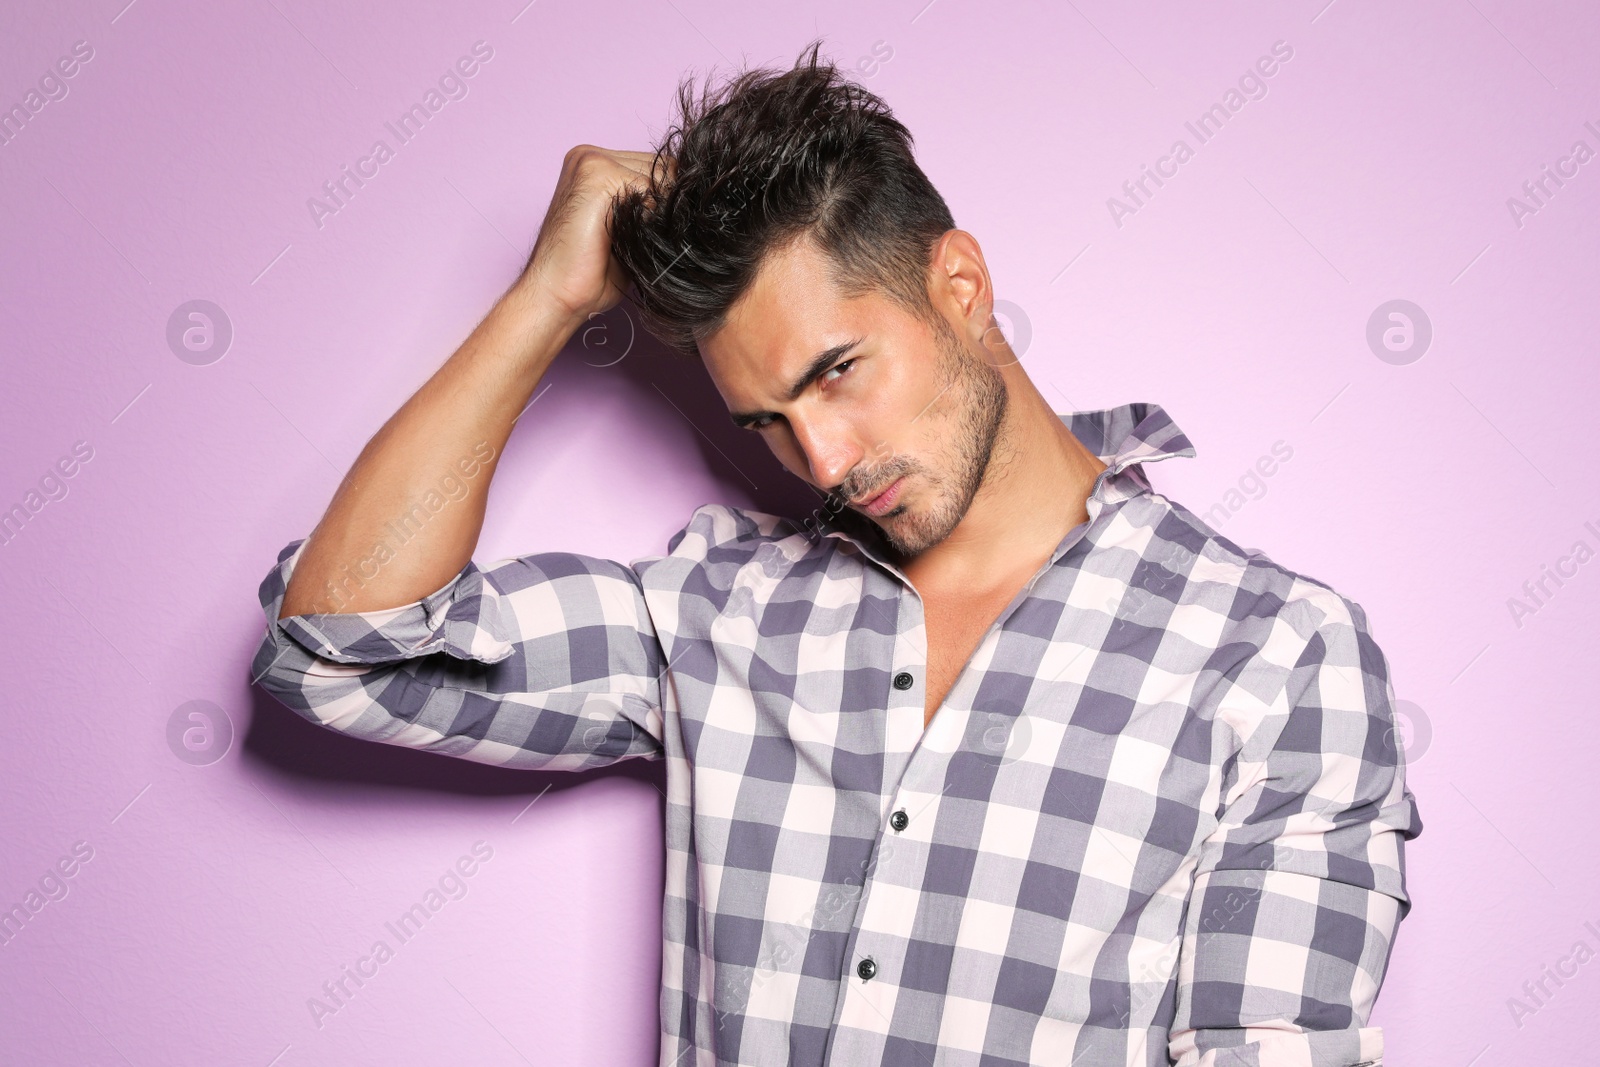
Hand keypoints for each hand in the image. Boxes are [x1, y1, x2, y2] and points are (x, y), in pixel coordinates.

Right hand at [518, 145, 674, 322]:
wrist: (556, 295)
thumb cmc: (590, 274)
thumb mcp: (628, 233)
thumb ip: (651, 210)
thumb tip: (695, 203)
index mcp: (594, 164)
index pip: (656, 168)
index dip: (673, 200)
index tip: (675, 229)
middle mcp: (590, 155)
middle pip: (663, 167)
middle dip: (672, 204)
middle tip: (664, 239)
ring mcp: (592, 162)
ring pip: (661, 176)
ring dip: (665, 212)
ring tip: (648, 242)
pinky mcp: (597, 175)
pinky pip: (651, 189)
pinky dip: (654, 219)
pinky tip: (639, 240)